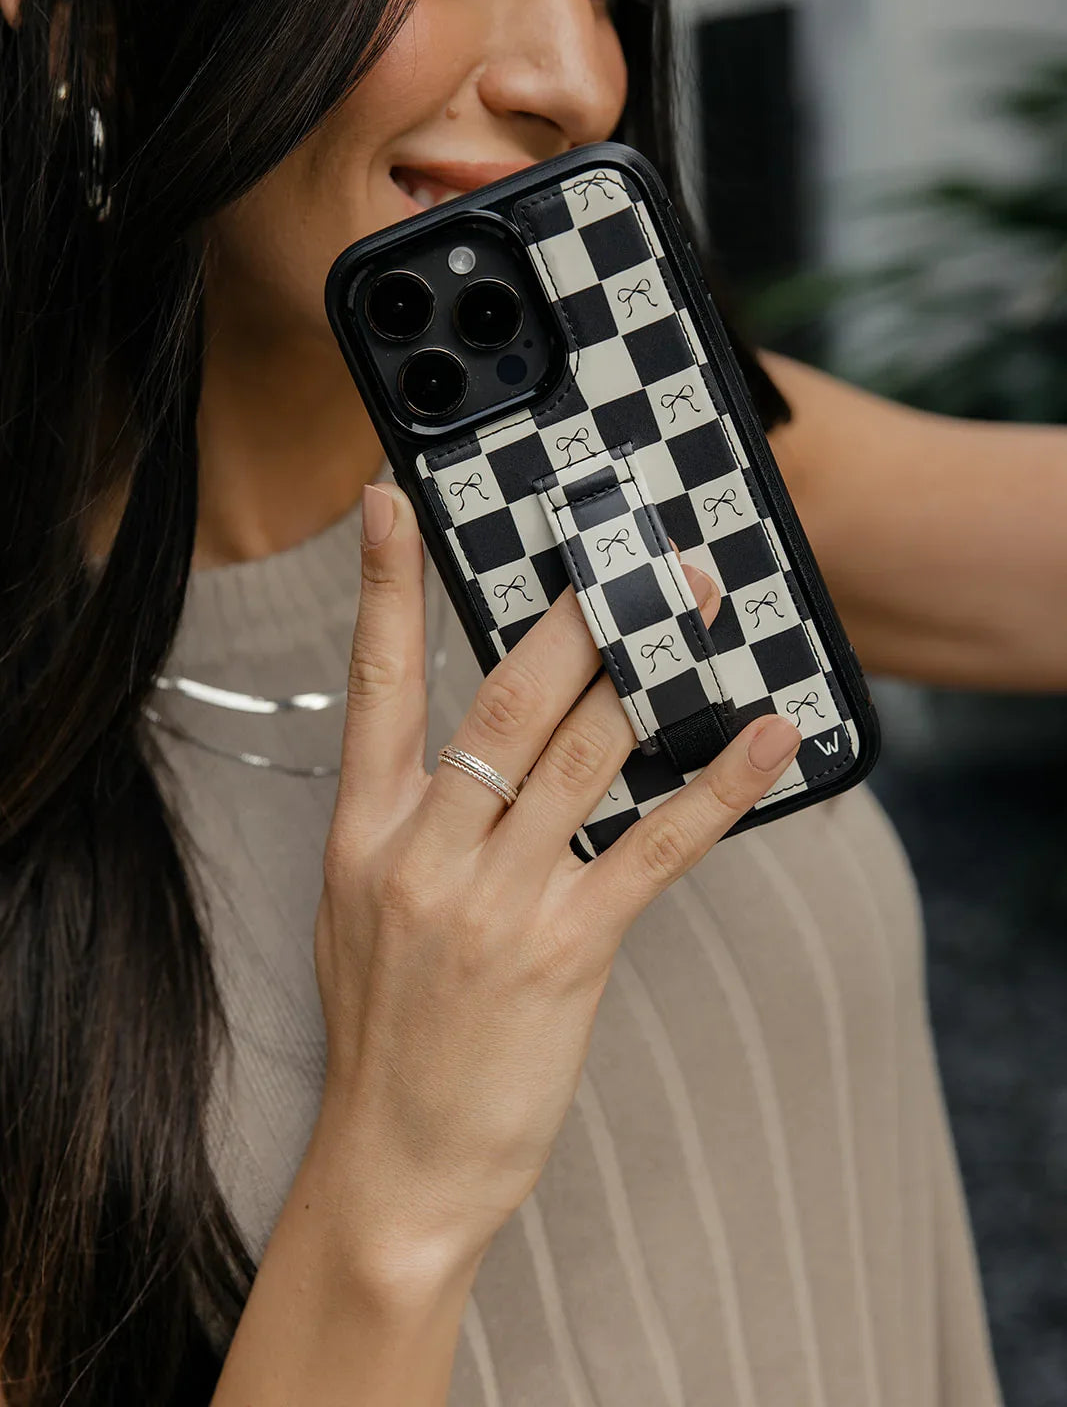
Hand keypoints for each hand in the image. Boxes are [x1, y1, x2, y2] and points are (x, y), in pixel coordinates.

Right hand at [312, 482, 800, 1293]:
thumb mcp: (366, 909)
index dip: (382, 586)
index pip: (374, 683)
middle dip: (576, 615)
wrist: (396, 1161)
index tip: (388, 502)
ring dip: (648, 674)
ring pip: (583, 753)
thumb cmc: (389, 1030)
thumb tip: (489, 742)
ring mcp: (493, 900)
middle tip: (629, 552)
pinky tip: (761, 736)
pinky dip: (714, 783)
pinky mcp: (563, 950)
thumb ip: (416, 821)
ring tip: (695, 608)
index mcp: (367, 833)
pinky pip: (651, 846)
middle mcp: (424, 851)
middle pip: (507, 700)